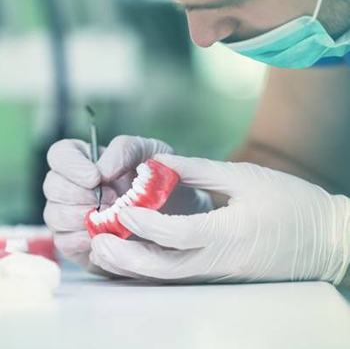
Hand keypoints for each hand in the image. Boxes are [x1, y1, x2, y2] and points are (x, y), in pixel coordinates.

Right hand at [43, 136, 211, 272]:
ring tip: (113, 218)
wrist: (176, 215)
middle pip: (52, 186)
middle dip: (80, 195)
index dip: (71, 165)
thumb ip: (125, 150)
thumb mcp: (150, 153)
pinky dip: (84, 239)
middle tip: (112, 200)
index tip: (95, 177)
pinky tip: (106, 235)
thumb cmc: (161, 180)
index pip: (60, 154)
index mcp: (87, 161)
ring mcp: (72, 216)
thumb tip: (101, 170)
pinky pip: (65, 242)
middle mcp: (73, 187)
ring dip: (83, 217)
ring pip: (54, 215)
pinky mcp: (78, 244)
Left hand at [90, 154, 349, 283]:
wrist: (322, 239)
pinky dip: (150, 266)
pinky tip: (133, 254)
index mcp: (230, 233)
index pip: (180, 233)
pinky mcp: (218, 273)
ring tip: (104, 249)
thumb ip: (199, 170)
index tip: (122, 210)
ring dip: (133, 265)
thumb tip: (160, 164)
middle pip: (164, 267)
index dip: (147, 223)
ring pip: (167, 276)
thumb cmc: (289, 203)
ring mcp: (218, 272)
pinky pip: (177, 274)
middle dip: (126, 257)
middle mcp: (219, 260)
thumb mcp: (245, 177)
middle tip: (97, 241)